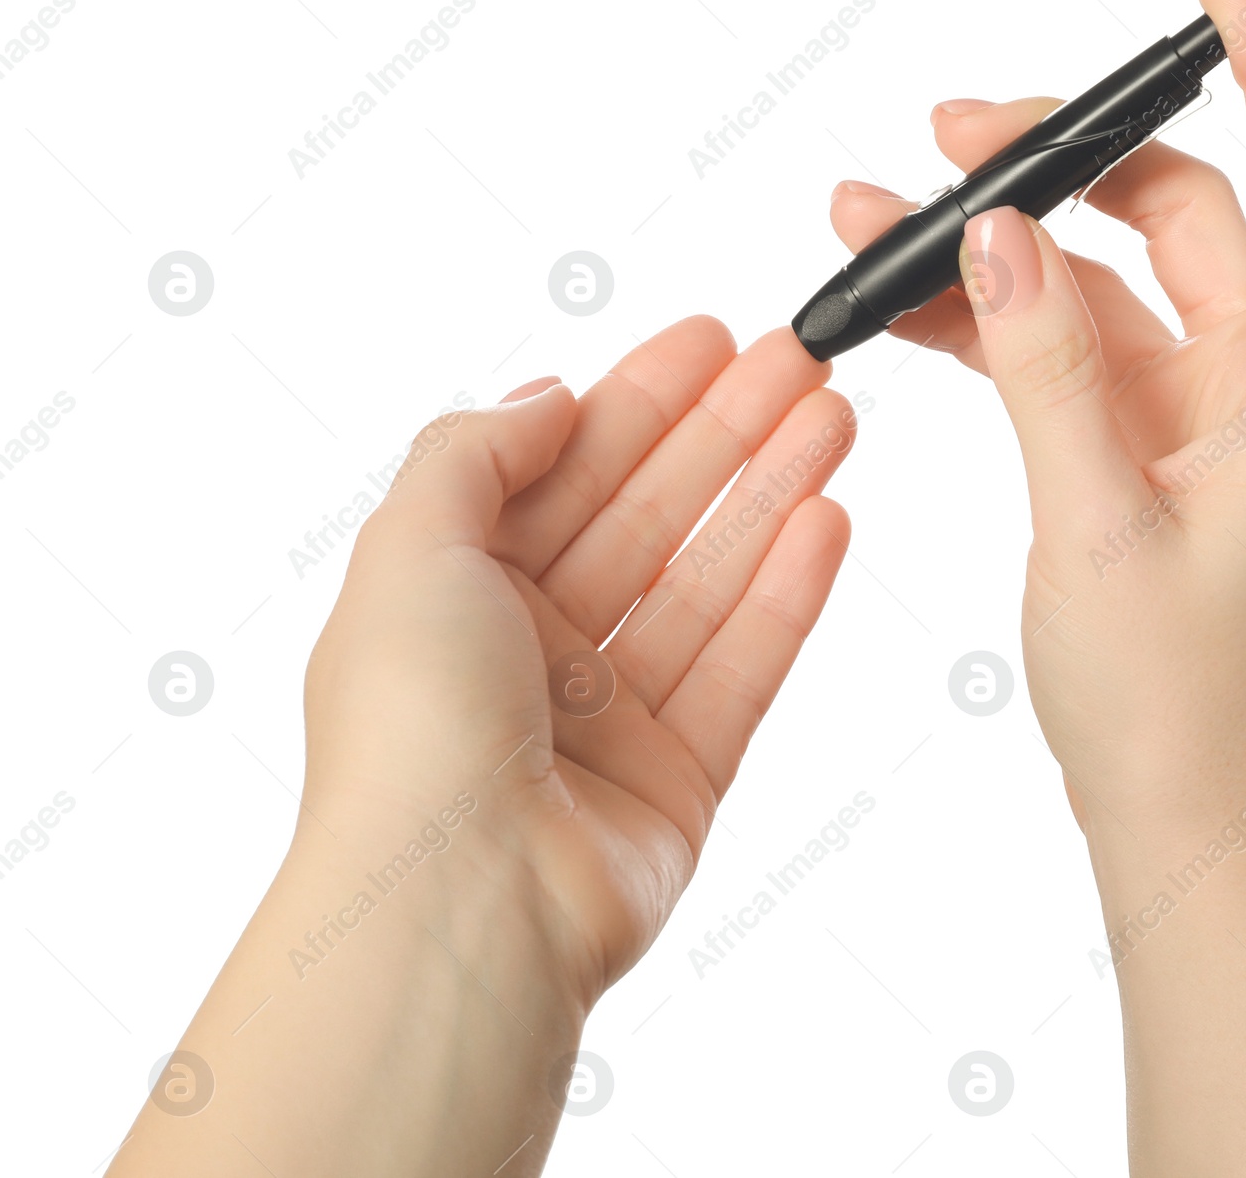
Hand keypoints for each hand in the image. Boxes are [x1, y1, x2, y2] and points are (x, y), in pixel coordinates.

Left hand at [303, 317, 855, 1004]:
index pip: (567, 468)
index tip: (712, 338)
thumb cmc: (409, 729)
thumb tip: (550, 396)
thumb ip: (477, 451)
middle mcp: (534, 649)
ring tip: (836, 418)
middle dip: (725, 433)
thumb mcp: (411, 545)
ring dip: (771, 495)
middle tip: (799, 362)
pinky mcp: (679, 778)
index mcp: (458, 592)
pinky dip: (786, 593)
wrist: (457, 907)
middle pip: (650, 513)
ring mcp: (611, 717)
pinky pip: (743, 666)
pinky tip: (828, 520)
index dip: (641, 398)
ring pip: (707, 579)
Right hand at [828, 0, 1245, 831]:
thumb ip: (1049, 373)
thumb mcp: (1098, 526)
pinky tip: (906, 309)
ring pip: (1096, 286)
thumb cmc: (1171, 700)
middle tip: (947, 137)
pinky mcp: (1127, 456)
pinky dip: (989, 325)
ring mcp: (1184, 421)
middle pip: (1176, 216)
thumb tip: (1003, 238)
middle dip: (1063, 162)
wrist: (1175, 812)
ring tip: (877, 220)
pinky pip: (1057, 355)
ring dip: (999, 248)